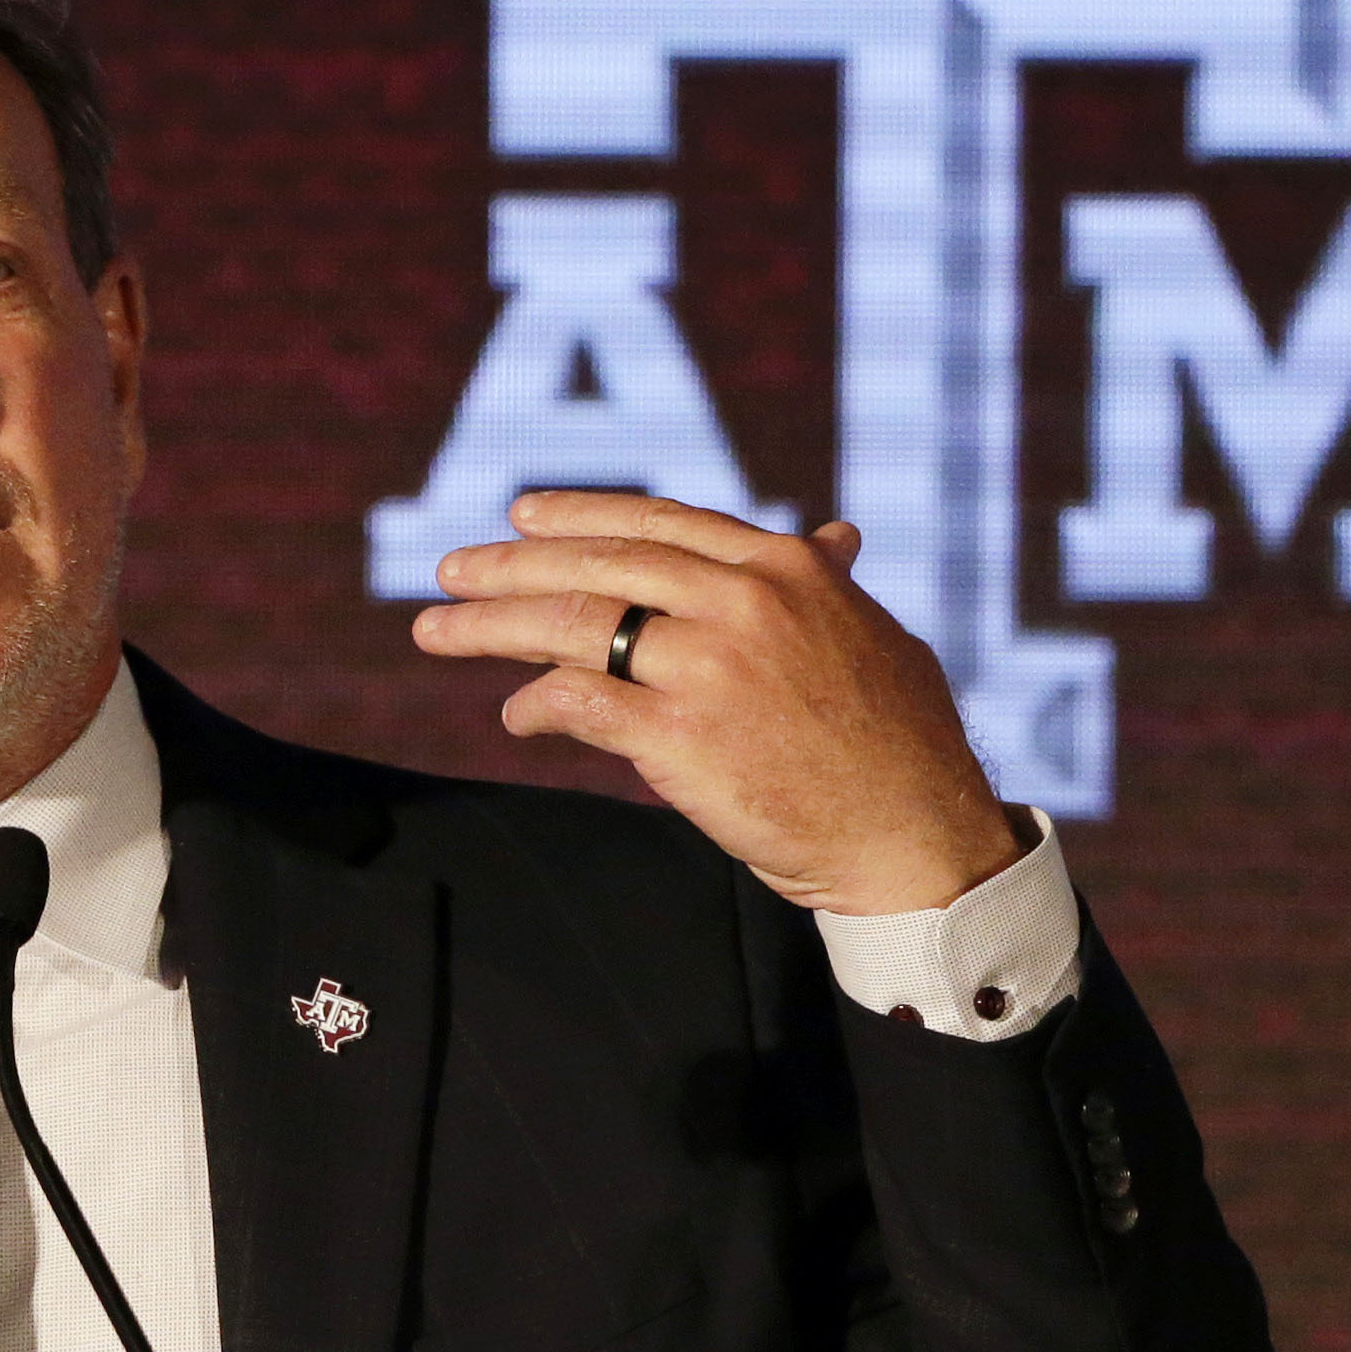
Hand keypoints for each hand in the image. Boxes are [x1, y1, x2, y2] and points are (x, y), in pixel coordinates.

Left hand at [408, 491, 1022, 915]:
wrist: (916, 837)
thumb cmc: (901, 745)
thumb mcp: (873, 636)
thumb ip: (829, 586)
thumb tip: (832, 536)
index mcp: (785, 568)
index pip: (658, 524)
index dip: (581, 516)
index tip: (524, 515)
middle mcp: (742, 602)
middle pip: (599, 567)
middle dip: (511, 566)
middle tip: (450, 571)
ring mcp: (709, 668)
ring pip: (574, 627)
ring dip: (491, 626)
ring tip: (435, 630)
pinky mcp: (681, 739)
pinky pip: (580, 705)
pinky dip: (535, 706)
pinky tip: (514, 716)